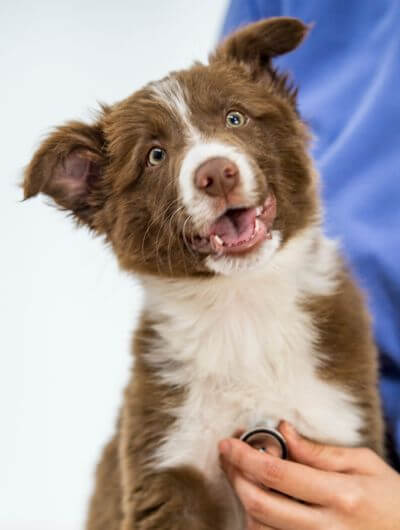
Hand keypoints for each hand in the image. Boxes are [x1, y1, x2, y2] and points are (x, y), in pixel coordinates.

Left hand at [219, 421, 399, 528]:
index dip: (245, 456)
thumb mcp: (365, 464)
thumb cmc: (394, 499)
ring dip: (243, 501)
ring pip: (261, 529)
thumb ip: (320, 451)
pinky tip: (260, 502)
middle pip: (261, 504)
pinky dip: (258, 523)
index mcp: (341, 495)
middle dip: (236, 477)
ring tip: (243, 477)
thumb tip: (284, 431)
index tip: (228, 443)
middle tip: (229, 457)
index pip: (278, 474)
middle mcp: (328, 527)